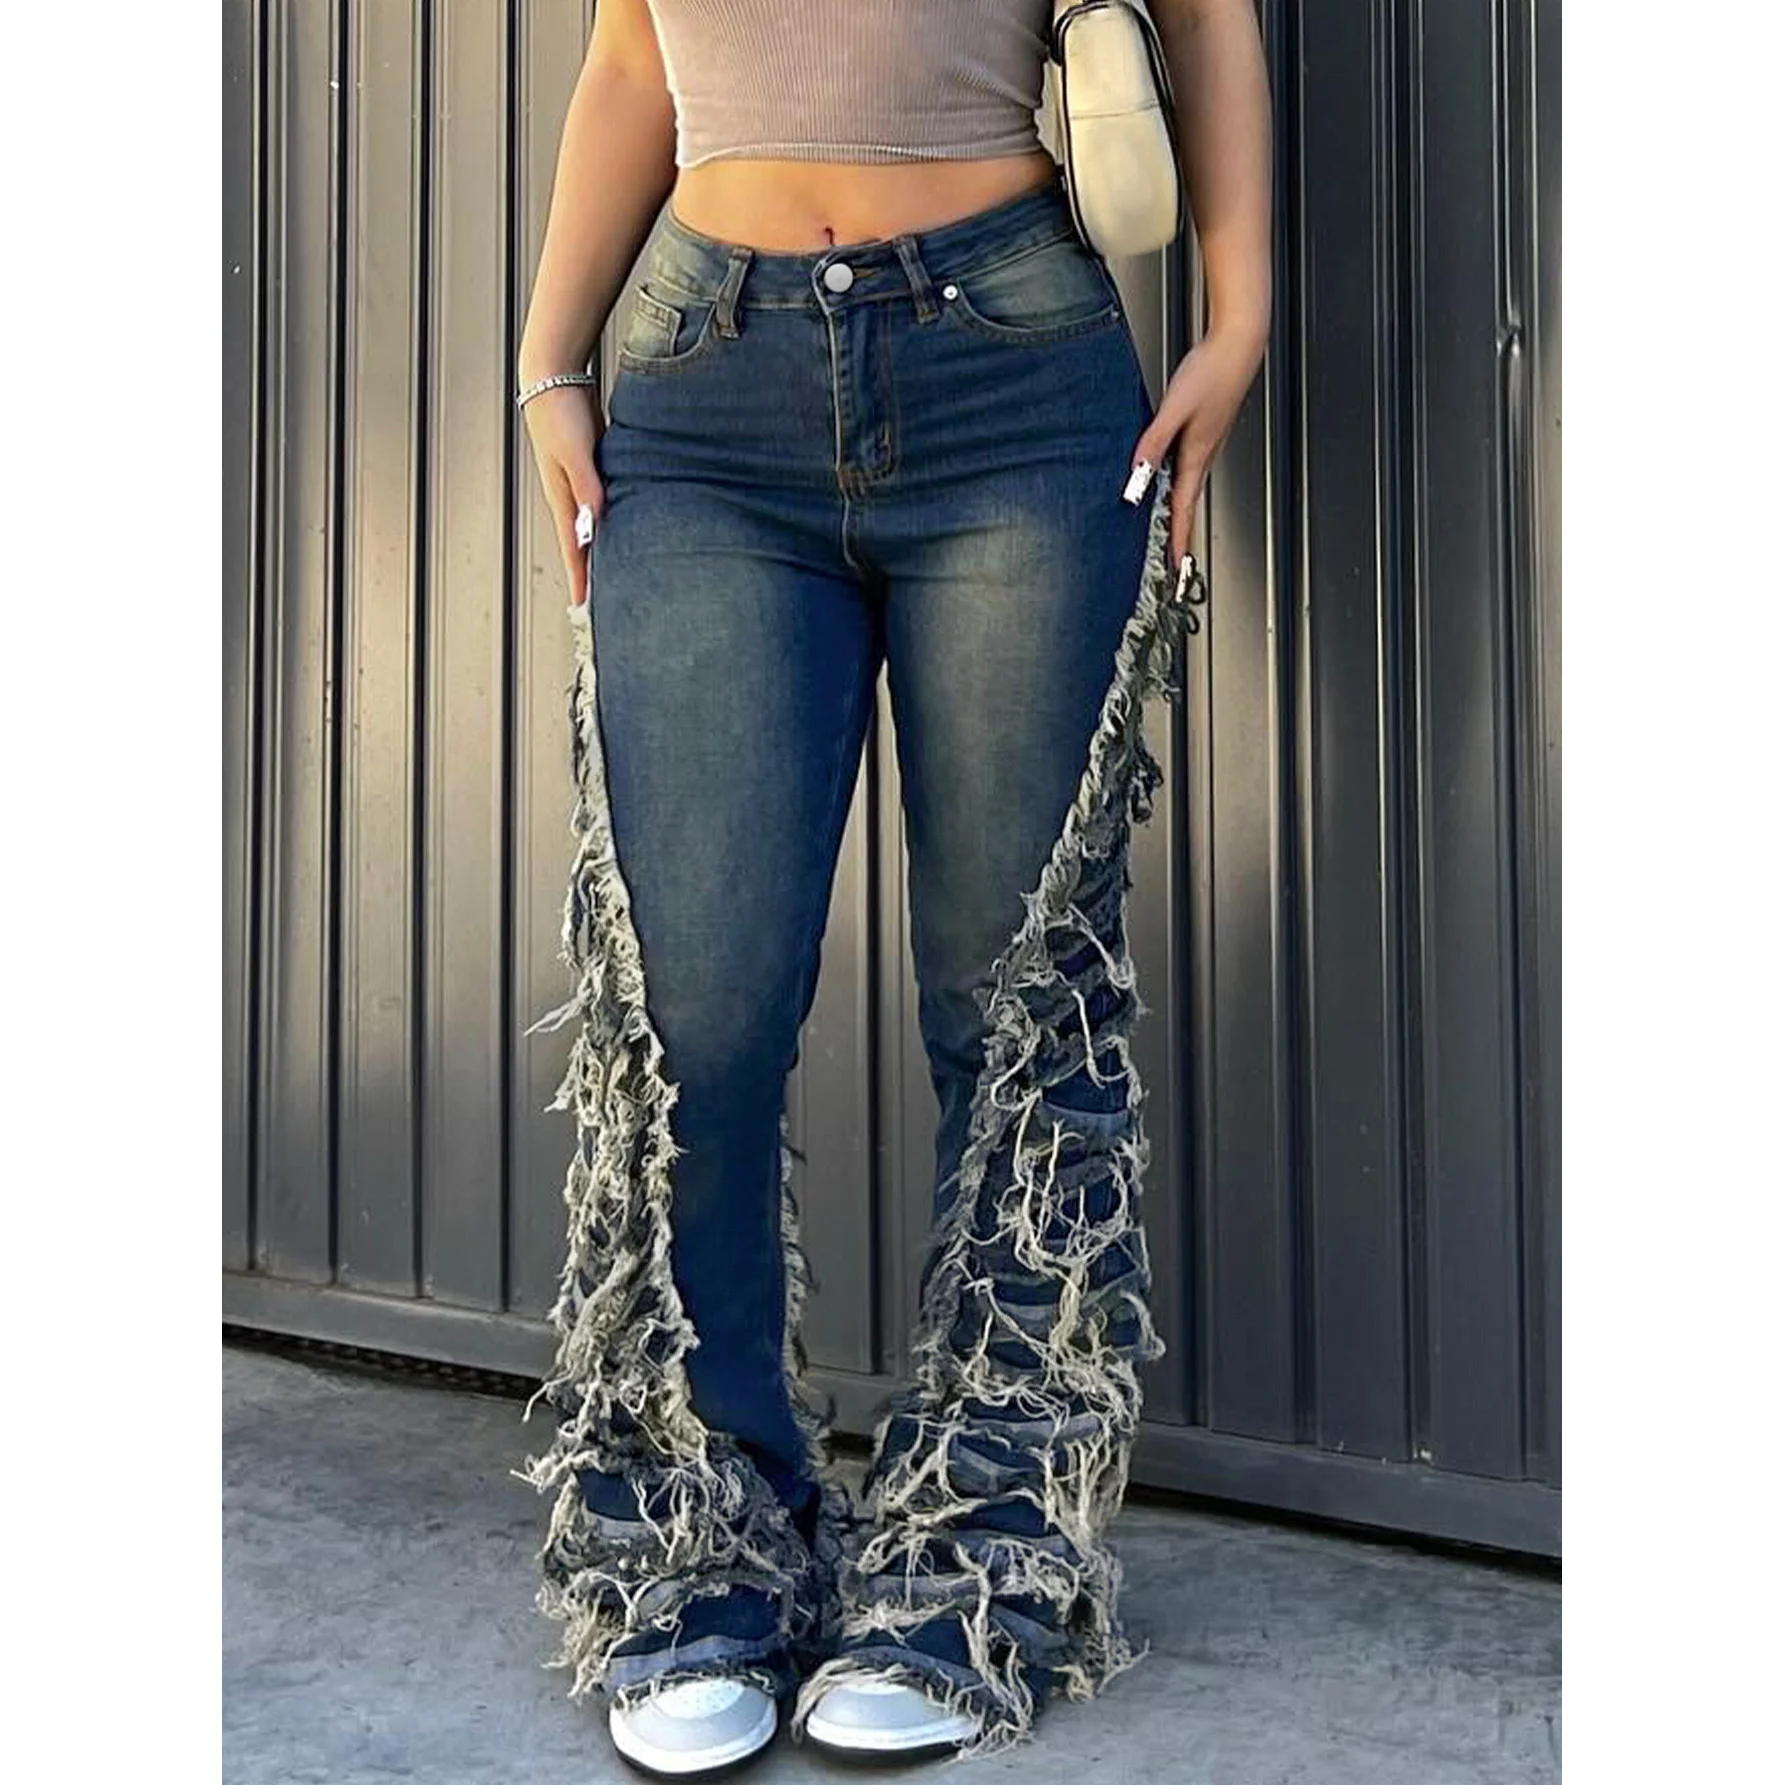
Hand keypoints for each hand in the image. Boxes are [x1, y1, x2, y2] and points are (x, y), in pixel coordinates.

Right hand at [522, 382, 605, 606]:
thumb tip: (597, 519)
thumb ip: (588, 484)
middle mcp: (570, 496)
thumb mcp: (574, 450)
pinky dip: (611, 522)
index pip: (572, 548)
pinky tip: (626, 528)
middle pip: (582, 544)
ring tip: (618, 573)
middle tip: (606, 602)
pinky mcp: (592, 469)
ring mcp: (581, 483)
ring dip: (602, 549)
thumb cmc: (559, 411)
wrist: (552, 376)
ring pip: (594, 526)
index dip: (578, 578)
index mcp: (562, 497)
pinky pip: (603, 505)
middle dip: (591, 573)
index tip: (583, 608)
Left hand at [1126, 322, 1266, 576]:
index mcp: (1196, 455)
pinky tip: (1165, 479)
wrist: (1239, 346)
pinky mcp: (1204, 431)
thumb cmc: (1213, 372)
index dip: (1178, 538)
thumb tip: (1137, 470)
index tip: (1175, 565)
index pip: (1183, 508)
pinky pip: (1187, 468)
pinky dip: (1177, 484)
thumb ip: (1154, 440)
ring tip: (1168, 531)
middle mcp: (1203, 454)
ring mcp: (1206, 444)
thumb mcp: (1175, 407)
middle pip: (1186, 503)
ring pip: (1188, 486)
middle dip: (1179, 533)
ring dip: (1178, 510)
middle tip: (1172, 558)